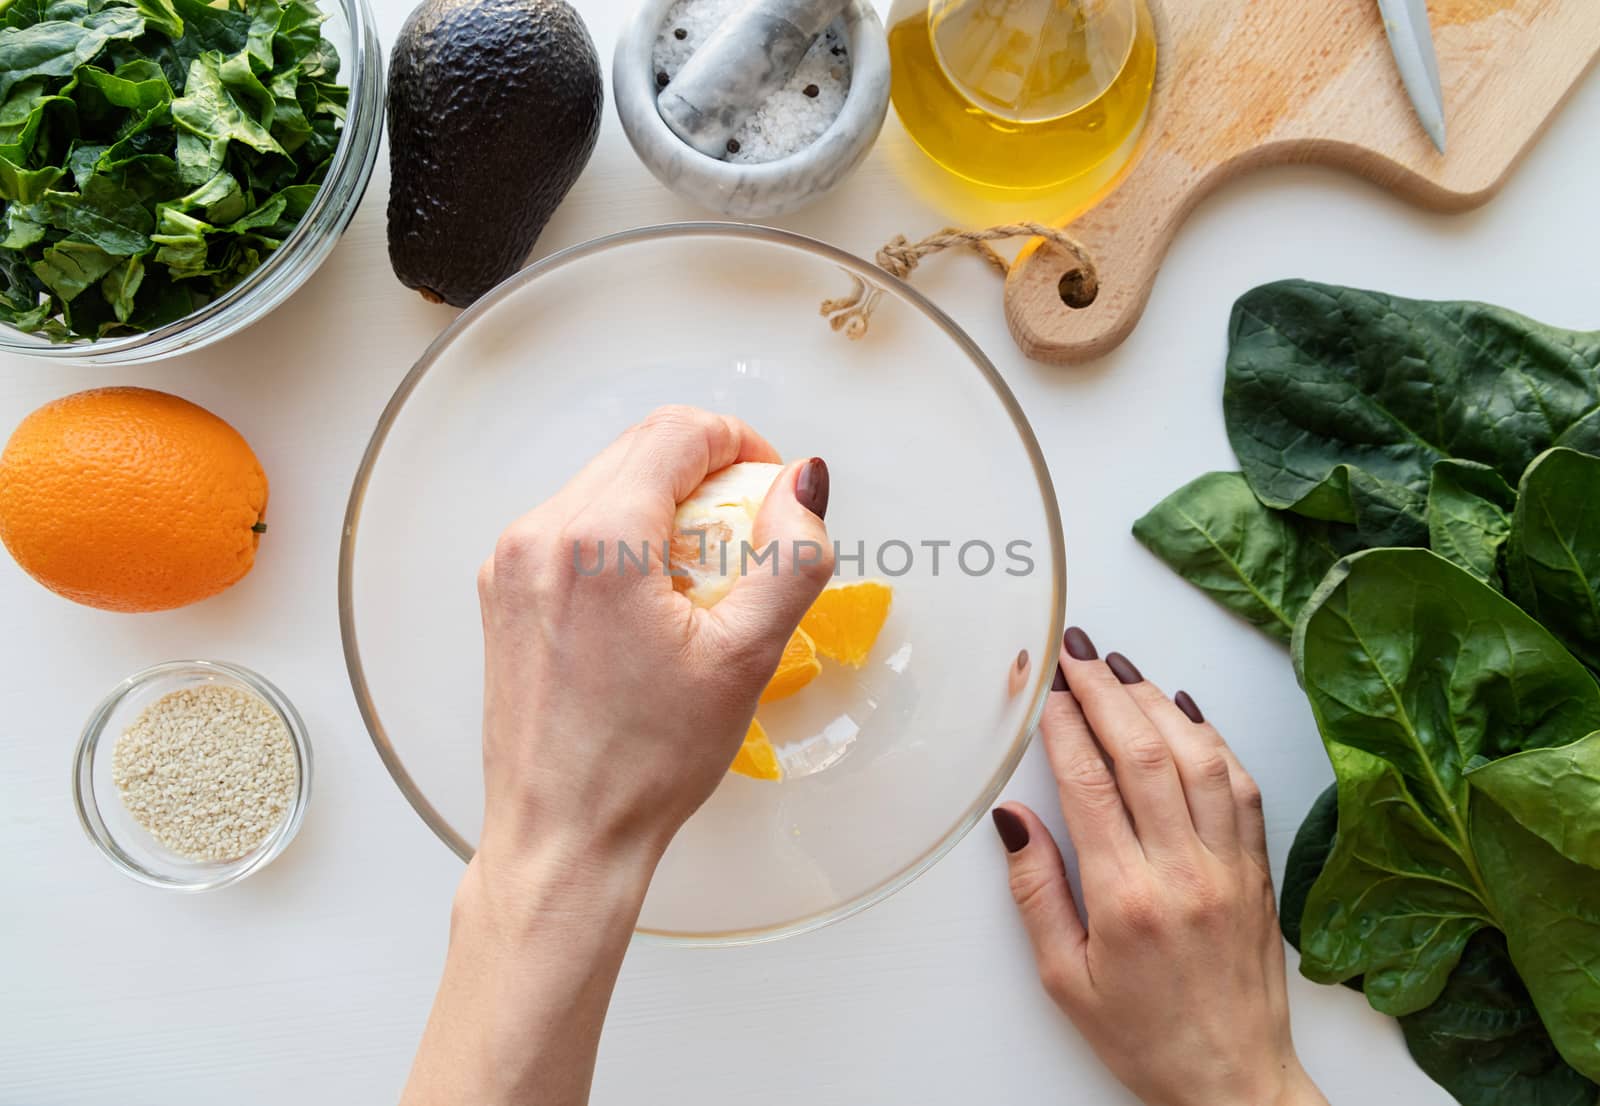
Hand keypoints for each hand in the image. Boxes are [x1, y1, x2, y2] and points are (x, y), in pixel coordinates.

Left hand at [475, 405, 833, 872]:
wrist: (563, 836)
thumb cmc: (646, 761)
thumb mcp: (745, 659)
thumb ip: (788, 558)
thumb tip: (804, 483)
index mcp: (597, 540)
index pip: (677, 430)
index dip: (740, 443)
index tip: (769, 489)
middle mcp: (539, 535)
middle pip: (639, 449)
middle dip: (706, 474)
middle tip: (747, 538)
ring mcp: (512, 561)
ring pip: (604, 482)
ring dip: (664, 505)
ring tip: (701, 581)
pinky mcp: (503, 589)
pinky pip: (572, 524)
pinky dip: (622, 536)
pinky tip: (652, 602)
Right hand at [993, 627, 1326, 1105]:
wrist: (1234, 1082)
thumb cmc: (1146, 1038)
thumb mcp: (1065, 980)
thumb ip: (1037, 892)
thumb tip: (1015, 819)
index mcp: (1129, 900)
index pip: (1092, 785)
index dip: (1065, 724)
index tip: (1046, 687)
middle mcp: (1187, 872)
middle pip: (1145, 754)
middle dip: (1106, 690)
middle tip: (1077, 650)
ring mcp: (1230, 866)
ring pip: (1199, 757)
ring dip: (1157, 702)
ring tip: (1121, 667)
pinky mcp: (1258, 868)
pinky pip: (1240, 784)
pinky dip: (1211, 738)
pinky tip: (1184, 711)